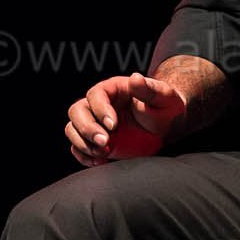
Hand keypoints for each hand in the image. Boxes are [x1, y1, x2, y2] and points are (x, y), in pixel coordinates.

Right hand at [65, 72, 186, 165]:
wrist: (166, 126)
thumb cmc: (165, 107)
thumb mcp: (163, 97)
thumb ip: (148, 89)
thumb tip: (135, 78)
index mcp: (112, 89)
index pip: (95, 95)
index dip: (100, 110)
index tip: (113, 126)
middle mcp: (98, 105)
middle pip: (77, 111)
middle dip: (87, 128)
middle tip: (105, 142)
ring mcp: (95, 124)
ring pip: (72, 129)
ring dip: (83, 143)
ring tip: (104, 152)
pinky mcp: (96, 141)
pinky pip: (78, 148)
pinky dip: (84, 156)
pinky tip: (100, 161)